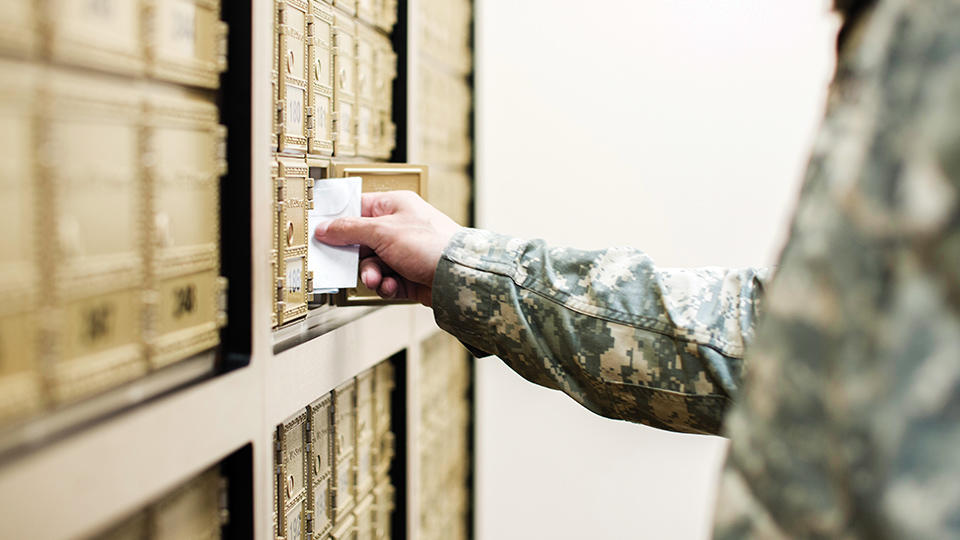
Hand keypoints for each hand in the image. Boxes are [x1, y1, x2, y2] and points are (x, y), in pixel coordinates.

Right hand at [313, 191, 460, 305]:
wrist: (458, 277)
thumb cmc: (432, 244)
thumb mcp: (383, 231)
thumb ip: (350, 230)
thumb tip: (325, 228)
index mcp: (395, 206)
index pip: (358, 208)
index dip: (339, 221)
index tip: (322, 234)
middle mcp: (399, 228)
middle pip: (362, 241)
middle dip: (356, 258)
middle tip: (347, 265)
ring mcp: (405, 253)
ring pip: (373, 265)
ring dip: (372, 275)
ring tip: (378, 279)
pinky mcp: (409, 276)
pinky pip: (386, 281)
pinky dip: (386, 285)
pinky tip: (392, 286)